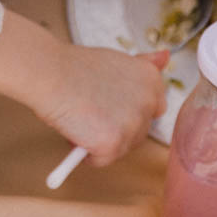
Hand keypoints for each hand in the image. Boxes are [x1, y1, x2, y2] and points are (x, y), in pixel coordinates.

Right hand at [38, 42, 169, 164]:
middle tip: (92, 112)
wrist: (51, 74)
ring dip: (102, 142)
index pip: (154, 109)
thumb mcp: (118, 60)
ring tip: (82, 120)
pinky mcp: (113, 144)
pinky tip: (77, 131)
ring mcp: (132, 125)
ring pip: (122, 148)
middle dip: (117, 129)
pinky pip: (102, 160)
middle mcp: (149, 102)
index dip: (130, 110)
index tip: (112, 105)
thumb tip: (166, 56)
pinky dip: (88, 154)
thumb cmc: (76, 67)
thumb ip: (143, 66)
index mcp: (152, 80)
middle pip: (139, 132)